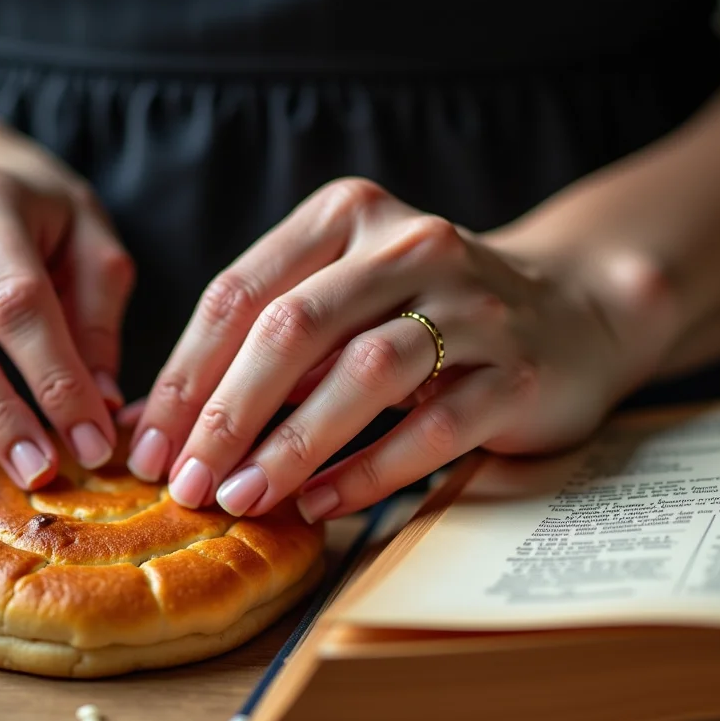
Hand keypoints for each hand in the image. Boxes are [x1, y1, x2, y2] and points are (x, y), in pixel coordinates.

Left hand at [123, 178, 672, 521]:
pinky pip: (433, 426)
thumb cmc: (429, 316)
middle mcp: (409, 244)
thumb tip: (156, 422)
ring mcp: (471, 304)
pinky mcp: (517, 370)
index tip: (148, 444)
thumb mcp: (346, 303)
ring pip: (365, 372)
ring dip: (292, 443)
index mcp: (347, 216)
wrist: (571, 313)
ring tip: (243, 498)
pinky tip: (323, 504)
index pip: (241, 291)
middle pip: (294, 327)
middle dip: (226, 412)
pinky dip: (370, 469)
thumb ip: (265, 347)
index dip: (185, 374)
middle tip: (186, 482)